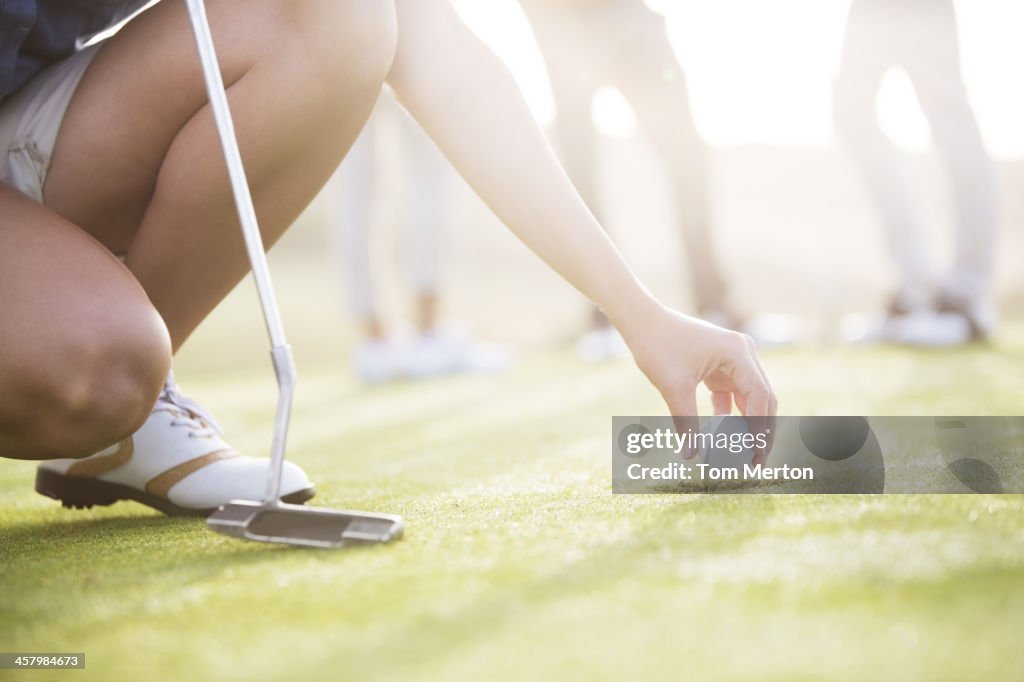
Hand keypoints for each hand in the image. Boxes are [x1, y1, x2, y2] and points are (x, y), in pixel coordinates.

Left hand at [620, 303, 776, 462]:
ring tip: (742, 453)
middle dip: (760, 430)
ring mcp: (734, 359)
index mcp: (738, 353)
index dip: (760, 427)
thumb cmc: (658, 346)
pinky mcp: (722, 366)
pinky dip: (729, 414)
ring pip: (749, 398)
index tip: (755, 454)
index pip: (759, 396)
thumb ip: (686, 421)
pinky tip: (721, 434)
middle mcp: (743, 354)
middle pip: (762, 398)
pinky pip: (733, 395)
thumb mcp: (673, 386)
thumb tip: (690, 455)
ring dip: (746, 424)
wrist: (642, 322)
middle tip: (756, 462)